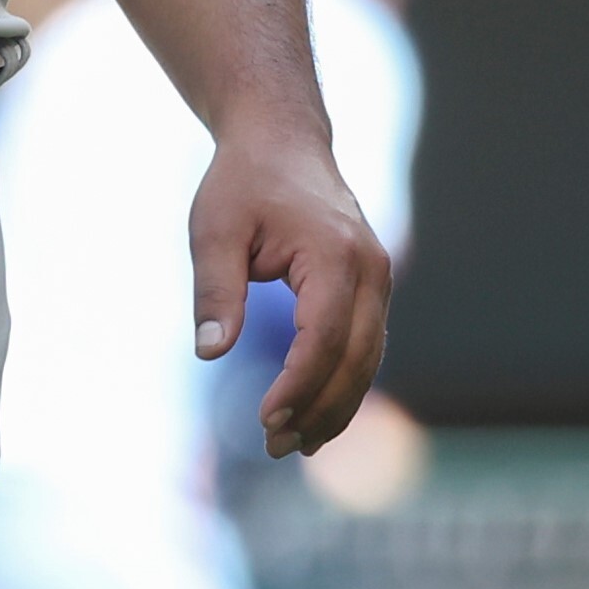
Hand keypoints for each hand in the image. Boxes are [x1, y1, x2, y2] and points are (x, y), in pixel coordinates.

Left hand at [189, 124, 389, 457]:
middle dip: (319, 410)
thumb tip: (210, 353)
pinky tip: (313, 414)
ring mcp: (378, 278)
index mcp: (335, 254)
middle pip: (355, 359)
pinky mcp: (371, 287)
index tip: (263, 420)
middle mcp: (370, 269)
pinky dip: (344, 383)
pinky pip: (365, 346)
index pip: (324, 339)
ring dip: (335, 406)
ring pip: (368, 359)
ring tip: (292, 444)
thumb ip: (216, 290)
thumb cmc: (243, 182)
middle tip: (275, 448)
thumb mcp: (214, 228)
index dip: (298, 387)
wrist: (282, 140)